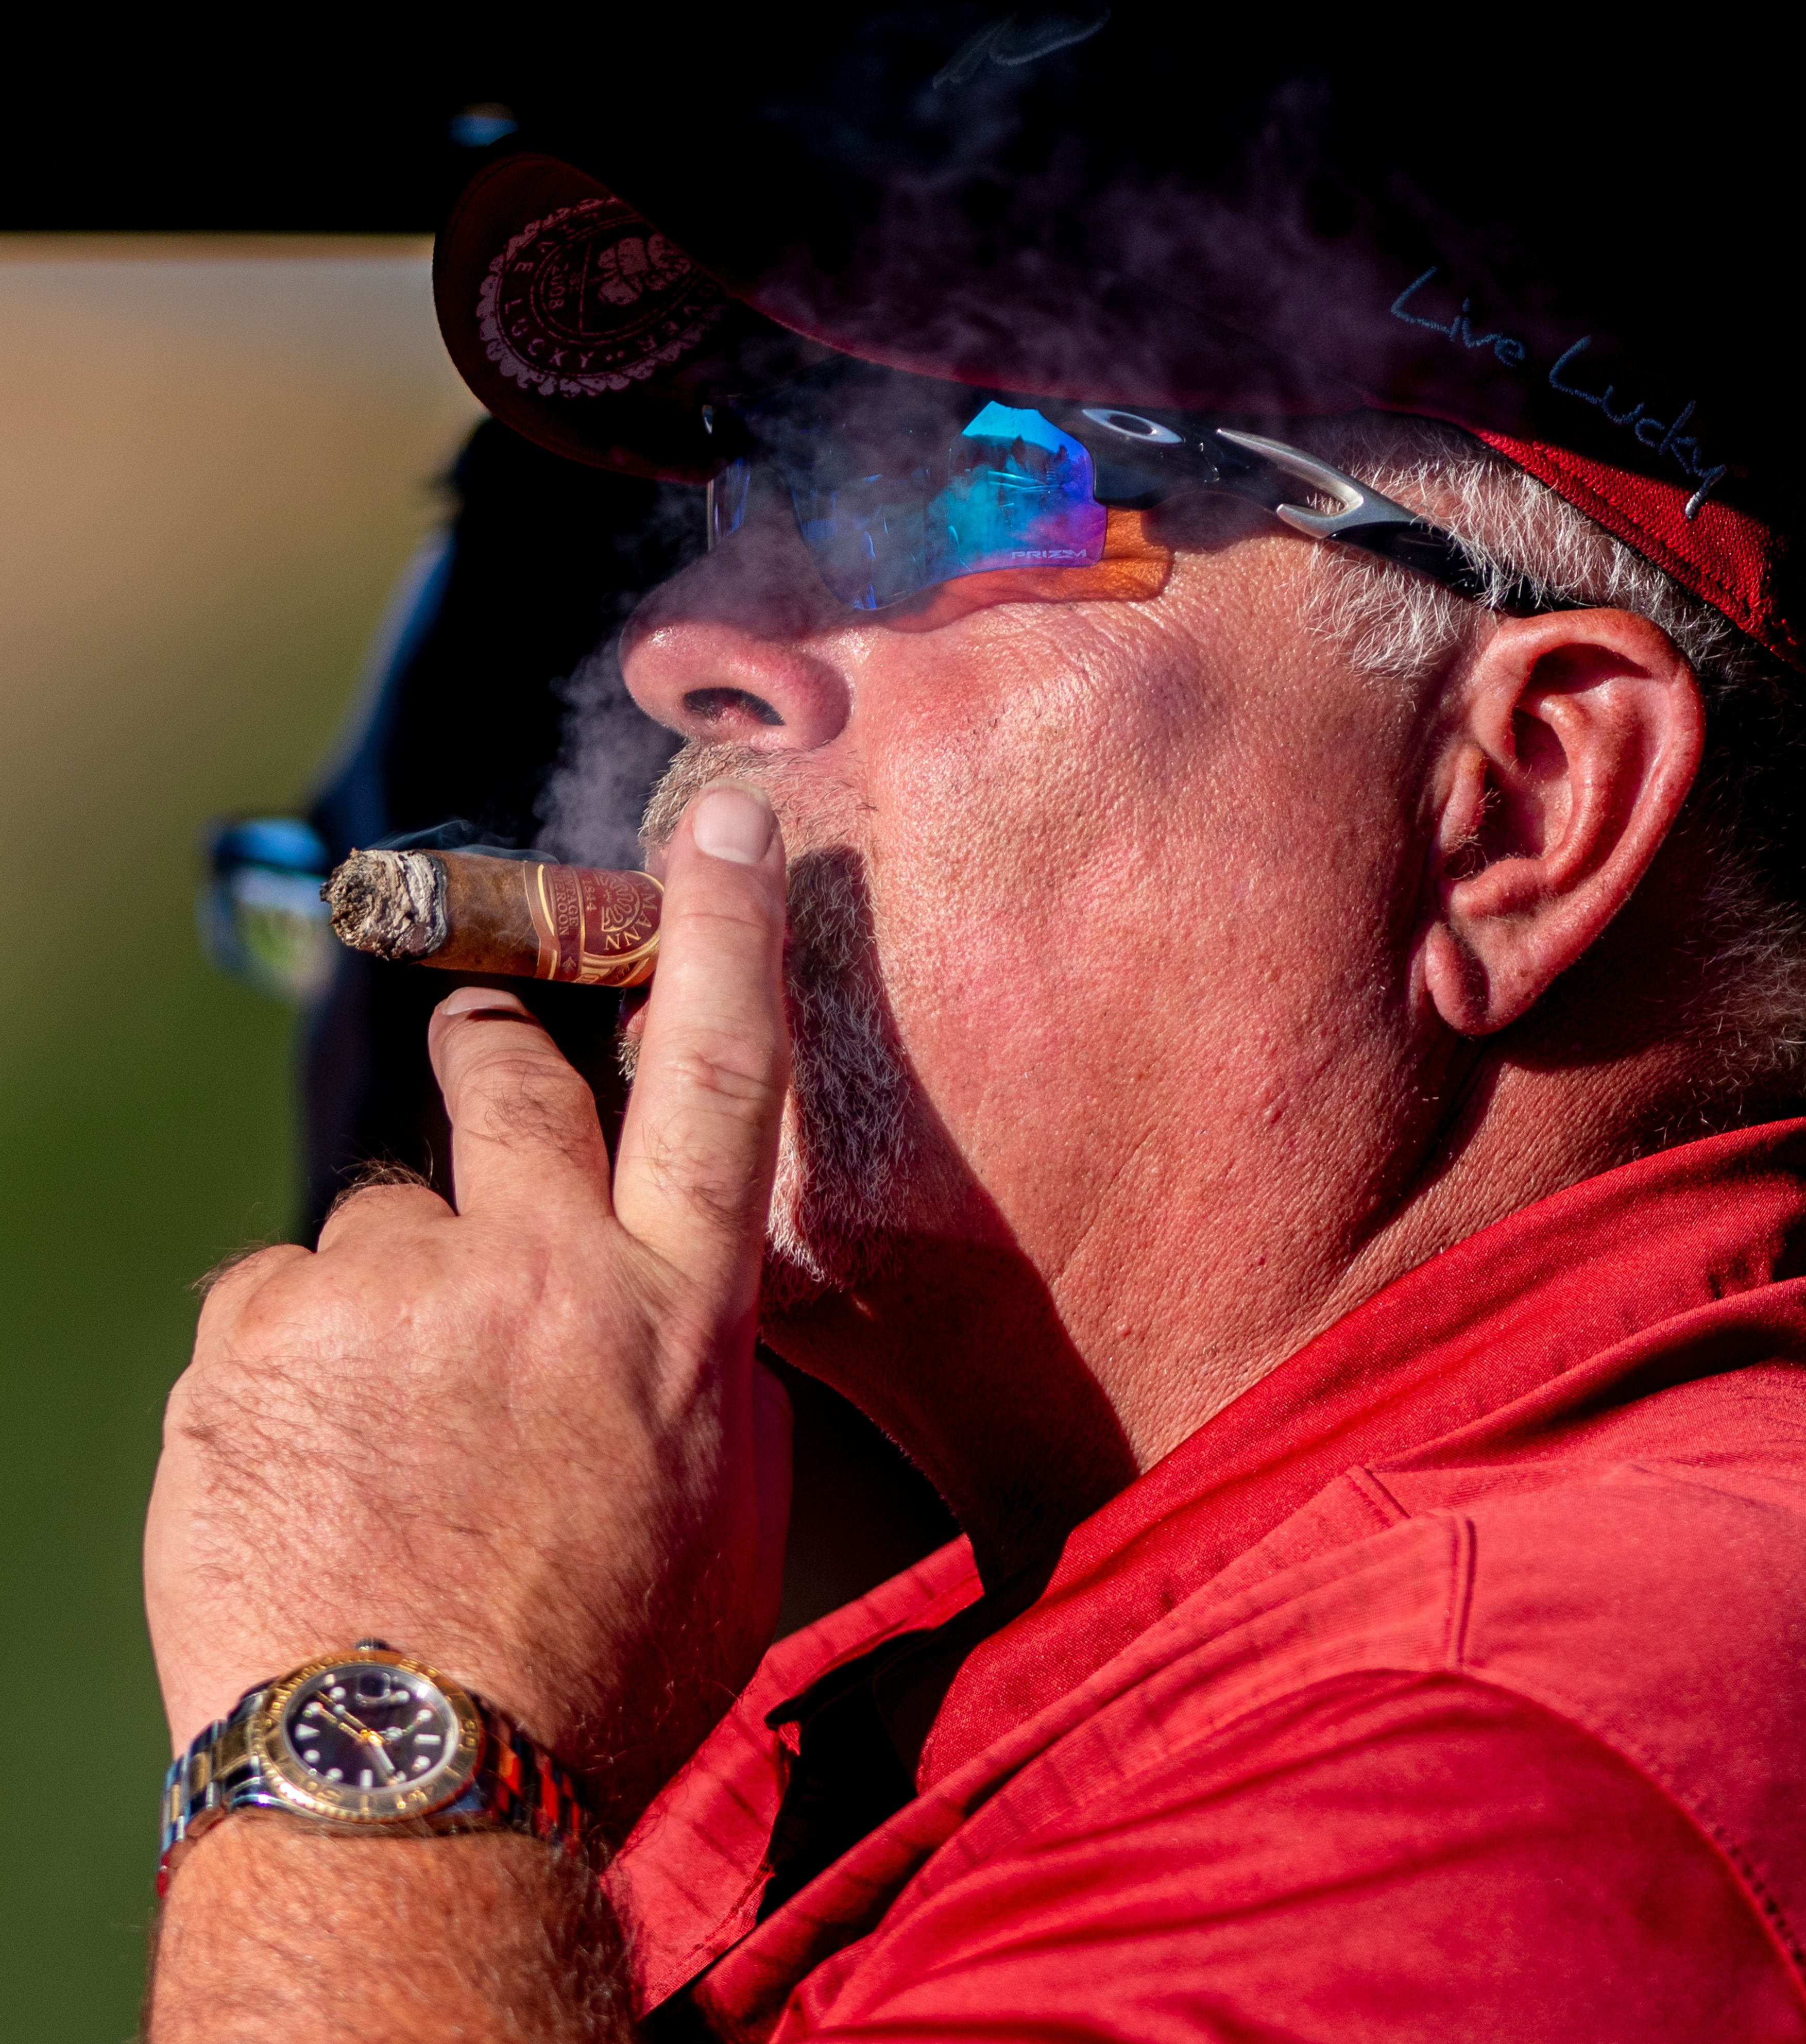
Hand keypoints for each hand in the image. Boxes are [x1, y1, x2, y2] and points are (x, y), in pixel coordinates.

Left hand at [144, 783, 794, 1839]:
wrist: (415, 1793)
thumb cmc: (603, 1673)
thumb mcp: (731, 1513)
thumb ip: (709, 1364)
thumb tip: (676, 1294)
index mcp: (673, 1312)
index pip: (718, 1078)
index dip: (722, 937)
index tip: (720, 830)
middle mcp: (540, 1269)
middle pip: (507, 1071)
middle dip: (494, 1055)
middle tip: (485, 1091)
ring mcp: (390, 1293)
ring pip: (380, 1213)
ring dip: (386, 1284)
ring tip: (386, 1424)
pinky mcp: (255, 1332)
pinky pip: (276, 1291)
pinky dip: (292, 1352)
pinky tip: (310, 1457)